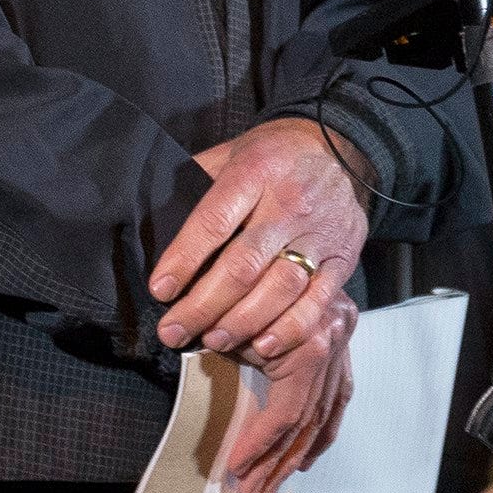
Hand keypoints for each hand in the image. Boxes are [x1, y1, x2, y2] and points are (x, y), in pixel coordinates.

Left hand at [150, 119, 373, 492]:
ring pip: (278, 289)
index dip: (183, 259)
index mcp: (254, 172)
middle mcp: (288, 203)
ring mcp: (319, 233)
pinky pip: (317, 303)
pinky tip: (262, 347)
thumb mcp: (229, 152)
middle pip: (242, 265)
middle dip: (203, 305)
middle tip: (172, 332)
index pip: (212, 222)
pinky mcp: (343, 259)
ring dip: (241, 323)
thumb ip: (196, 182)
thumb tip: (150, 214)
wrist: (338, 144)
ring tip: (210, 342)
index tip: (159, 290)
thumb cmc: (270, 154)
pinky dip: (289, 330)